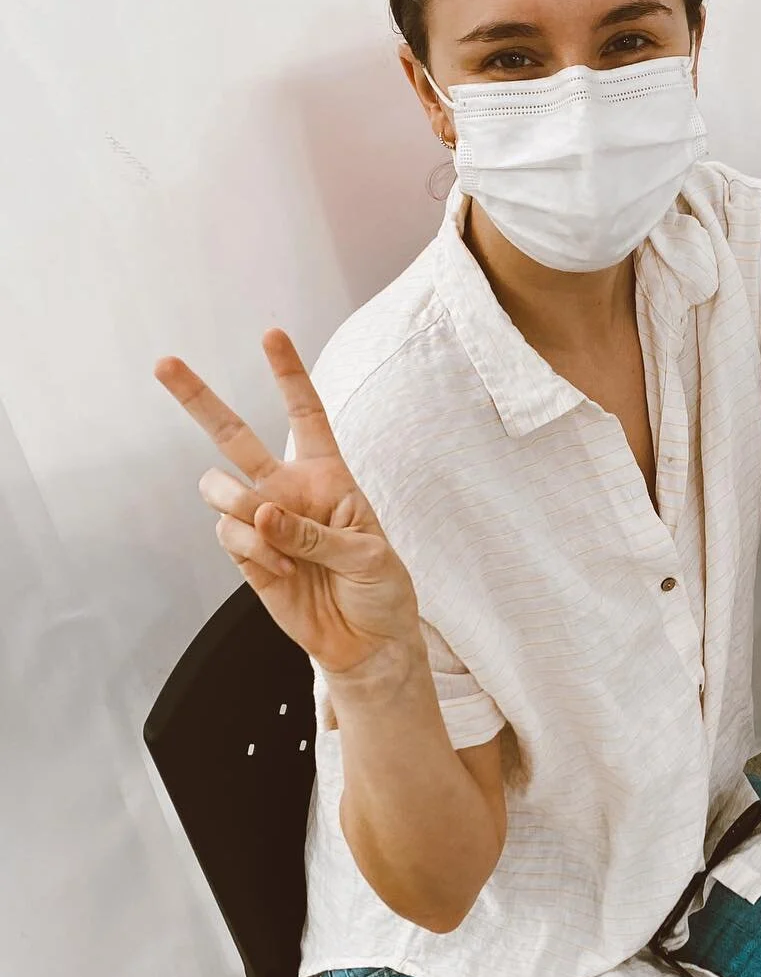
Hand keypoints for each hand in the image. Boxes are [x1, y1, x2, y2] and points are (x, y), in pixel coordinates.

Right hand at [155, 328, 420, 677]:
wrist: (368, 643)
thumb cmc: (380, 589)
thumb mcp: (368, 555)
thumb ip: (315, 531)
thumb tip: (260, 514)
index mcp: (327, 476)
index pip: (304, 415)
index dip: (288, 376)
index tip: (270, 333)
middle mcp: (288, 491)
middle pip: (234, 436)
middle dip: (198, 399)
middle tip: (163, 364)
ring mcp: (262, 523)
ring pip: (220, 489)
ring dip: (236, 502)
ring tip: (267, 530)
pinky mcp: (246, 558)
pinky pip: (228, 535)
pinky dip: (251, 549)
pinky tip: (279, 566)